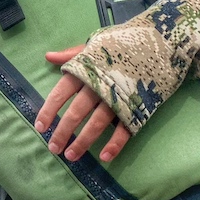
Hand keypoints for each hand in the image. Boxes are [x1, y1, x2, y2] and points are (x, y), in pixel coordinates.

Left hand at [34, 46, 130, 163]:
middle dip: (63, 132)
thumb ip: (70, 55)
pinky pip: (125, 128)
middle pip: (76, 112)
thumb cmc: (120, 46)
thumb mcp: (93, 46)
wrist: (159, 43)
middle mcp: (98, 86)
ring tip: (71, 156)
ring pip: (97, 123)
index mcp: (85, 71)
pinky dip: (115, 144)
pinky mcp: (137, 107)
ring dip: (83, 141)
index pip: (60, 93)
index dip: (48, 111)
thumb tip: (48, 56)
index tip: (40, 128)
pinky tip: (104, 157)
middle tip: (53, 148)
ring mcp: (118, 98)